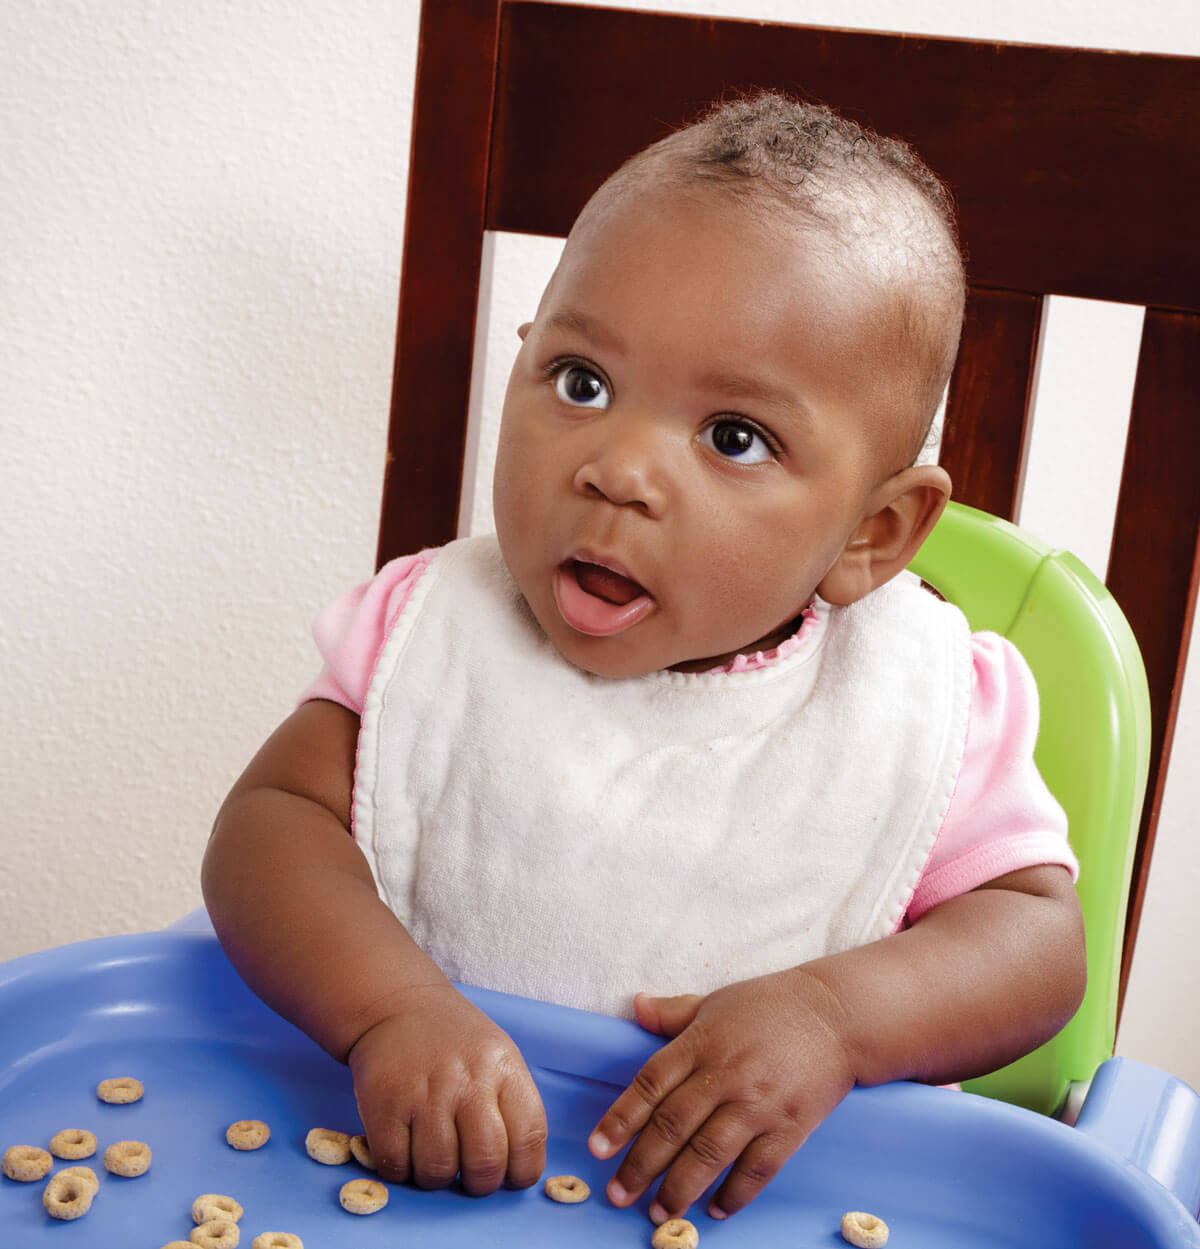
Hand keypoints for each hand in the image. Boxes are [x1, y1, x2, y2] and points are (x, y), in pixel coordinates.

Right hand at [348, 982, 546, 1194]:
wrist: (398, 1005)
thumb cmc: (453, 1040)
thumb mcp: (496, 1055)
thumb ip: (510, 1104)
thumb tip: (516, 1167)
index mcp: (502, 1067)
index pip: (529, 1136)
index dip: (523, 1171)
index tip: (511, 1176)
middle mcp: (467, 1079)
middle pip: (485, 1162)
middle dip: (480, 1184)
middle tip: (470, 1175)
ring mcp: (424, 1092)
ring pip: (438, 1170)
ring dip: (437, 1177)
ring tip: (435, 1156)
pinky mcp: (384, 1104)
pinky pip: (396, 1164)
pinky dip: (401, 1169)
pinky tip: (406, 1148)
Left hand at [588, 971, 854, 1220]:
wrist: (836, 1015)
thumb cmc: (770, 1005)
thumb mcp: (716, 1002)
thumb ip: (672, 1013)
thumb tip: (634, 1006)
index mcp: (702, 1042)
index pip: (650, 1084)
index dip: (620, 1119)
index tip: (598, 1147)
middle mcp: (726, 1075)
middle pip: (673, 1126)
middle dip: (640, 1165)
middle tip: (617, 1194)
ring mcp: (759, 1103)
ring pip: (709, 1154)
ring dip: (680, 1189)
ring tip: (658, 1214)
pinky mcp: (790, 1126)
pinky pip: (757, 1170)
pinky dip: (734, 1195)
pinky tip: (715, 1211)